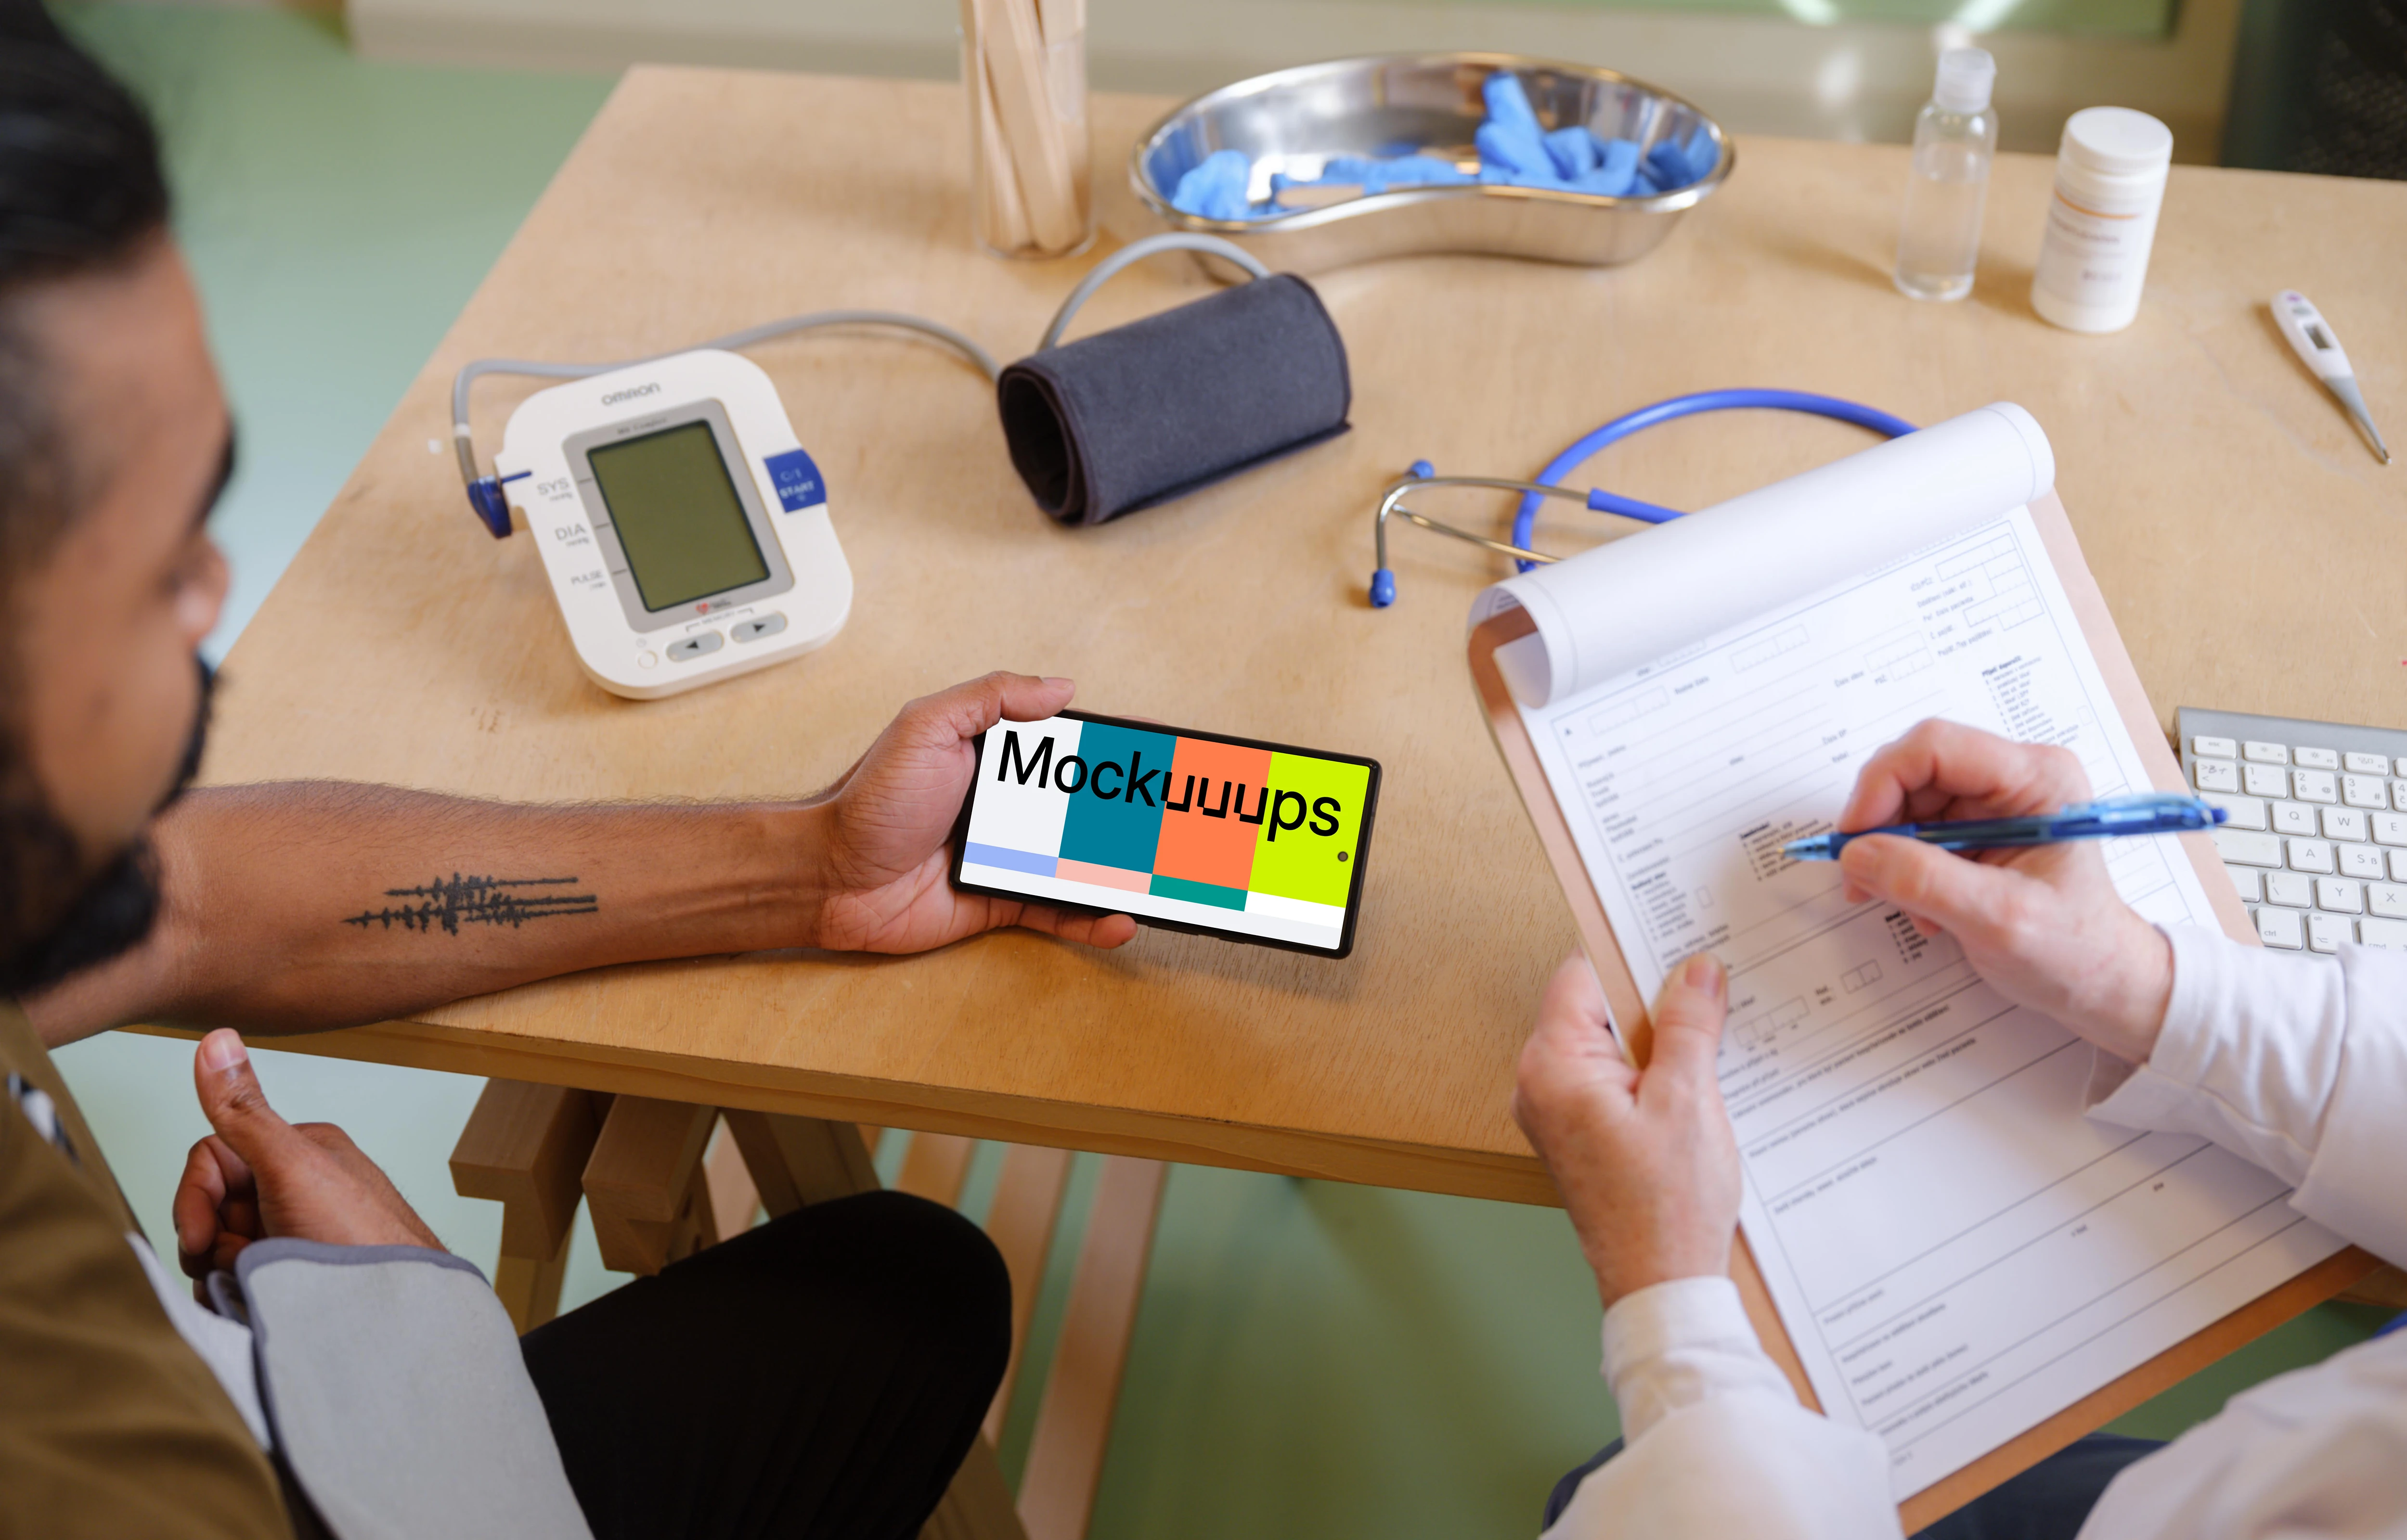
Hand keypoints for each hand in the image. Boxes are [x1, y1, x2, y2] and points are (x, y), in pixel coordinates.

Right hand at [172, 1030, 440, 1285]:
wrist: (398, 1314)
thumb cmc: (359, 1237)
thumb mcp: (292, 1167)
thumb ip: (244, 1111)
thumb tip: (217, 1038)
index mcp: (298, 1151)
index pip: (211, 1160)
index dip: (194, 1201)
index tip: (202, 1236)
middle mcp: (297, 1188)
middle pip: (210, 1207)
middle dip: (209, 1242)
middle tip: (236, 1265)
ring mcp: (296, 1233)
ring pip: (220, 1248)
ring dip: (224, 1272)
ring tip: (261, 1286)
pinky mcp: (298, 1275)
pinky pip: (241, 1281)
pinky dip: (240, 1295)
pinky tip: (262, 1304)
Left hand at [805, 673, 1138, 953]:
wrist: (829, 875)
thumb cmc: (869, 799)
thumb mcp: (927, 726)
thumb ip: (991, 699)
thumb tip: (1059, 687)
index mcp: (994, 757)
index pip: (1067, 750)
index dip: (1111, 752)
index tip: (1153, 753)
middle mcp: (1005, 806)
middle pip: (1083, 809)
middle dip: (1129, 815)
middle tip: (1171, 820)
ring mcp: (1006, 856)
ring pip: (1078, 864)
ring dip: (1120, 871)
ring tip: (1158, 875)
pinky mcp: (997, 901)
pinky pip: (1054, 912)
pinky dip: (1088, 918)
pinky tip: (1117, 919)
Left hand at [1514, 952, 1741, 1309]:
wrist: (1660, 1286)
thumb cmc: (1665, 1209)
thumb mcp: (1688, 1101)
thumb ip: (1688, 1026)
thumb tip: (1695, 971)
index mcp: (1553, 1067)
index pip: (1582, 975)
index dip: (1631, 952)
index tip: (1674, 936)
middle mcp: (1541, 1085)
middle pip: (1596, 1008)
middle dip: (1653, 996)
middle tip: (1709, 981)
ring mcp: (1558, 1112)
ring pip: (1610, 1044)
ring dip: (1658, 1037)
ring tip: (1711, 1032)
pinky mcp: (1581, 1134)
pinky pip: (1613, 1079)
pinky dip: (1651, 1071)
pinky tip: (1695, 1076)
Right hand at [1833, 719, 2172, 1061]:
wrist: (2102, 982)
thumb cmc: (2073, 951)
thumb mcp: (1997, 920)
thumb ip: (1925, 882)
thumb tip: (1856, 854)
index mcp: (2037, 779)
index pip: (1935, 747)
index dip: (1882, 785)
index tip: (1855, 839)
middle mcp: (2016, 777)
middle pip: (1915, 770)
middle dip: (1880, 824)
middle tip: (1863, 878)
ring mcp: (1997, 801)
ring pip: (1909, 800)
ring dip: (1891, 853)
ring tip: (1908, 905)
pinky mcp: (1980, 826)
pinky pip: (1917, 828)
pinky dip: (1904, 867)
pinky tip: (1925, 906)